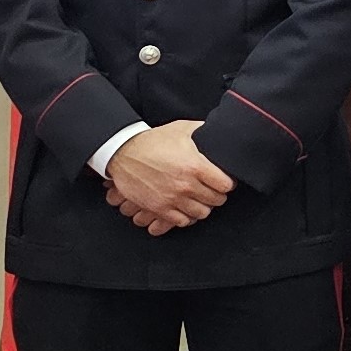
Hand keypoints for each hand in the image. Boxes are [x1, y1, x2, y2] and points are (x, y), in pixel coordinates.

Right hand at [102, 120, 233, 233]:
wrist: (123, 152)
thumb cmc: (154, 141)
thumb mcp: (182, 129)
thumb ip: (204, 131)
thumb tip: (220, 132)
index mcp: (195, 166)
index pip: (226, 185)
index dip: (227, 183)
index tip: (224, 181)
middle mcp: (185, 185)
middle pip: (216, 200)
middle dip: (217, 195)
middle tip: (212, 190)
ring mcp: (172, 198)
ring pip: (202, 213)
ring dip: (203, 206)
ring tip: (200, 199)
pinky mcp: (159, 208)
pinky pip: (182, 221)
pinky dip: (186, 216)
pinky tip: (185, 207)